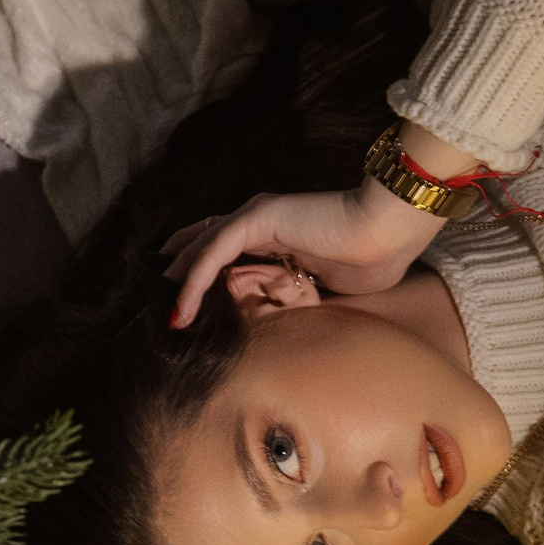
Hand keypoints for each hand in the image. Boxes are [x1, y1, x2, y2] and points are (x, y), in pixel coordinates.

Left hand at [161, 182, 445, 325]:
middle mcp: (263, 220)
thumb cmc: (372, 260)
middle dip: (179, 271)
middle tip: (154, 301)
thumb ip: (298, 299)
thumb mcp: (325, 290)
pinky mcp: (257, 218)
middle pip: (205, 243)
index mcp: (279, 234)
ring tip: (161, 313)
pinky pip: (213, 252)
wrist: (389, 233)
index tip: (183, 304)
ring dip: (179, 282)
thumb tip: (286, 327)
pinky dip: (194, 282)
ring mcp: (258, 216)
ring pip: (203, 248)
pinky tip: (181, 310)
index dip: (202, 272)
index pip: (228, 249)